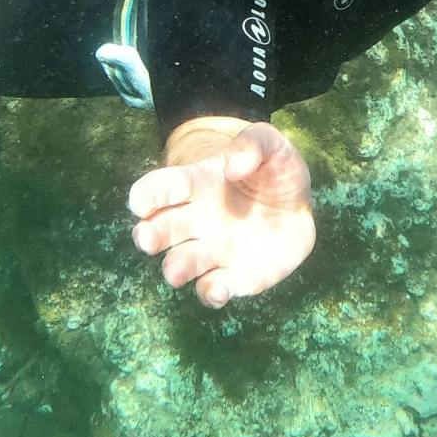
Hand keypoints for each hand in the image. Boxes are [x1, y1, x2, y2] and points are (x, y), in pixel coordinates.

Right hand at [128, 122, 315, 308]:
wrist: (297, 206)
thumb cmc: (272, 170)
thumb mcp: (271, 144)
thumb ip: (253, 144)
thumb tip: (232, 166)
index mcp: (196, 184)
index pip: (162, 188)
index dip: (147, 195)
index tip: (139, 202)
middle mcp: (194, 221)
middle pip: (160, 230)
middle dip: (149, 236)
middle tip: (146, 239)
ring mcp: (211, 252)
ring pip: (180, 264)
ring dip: (175, 269)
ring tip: (176, 272)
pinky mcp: (233, 277)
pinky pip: (213, 289)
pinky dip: (211, 292)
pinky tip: (218, 290)